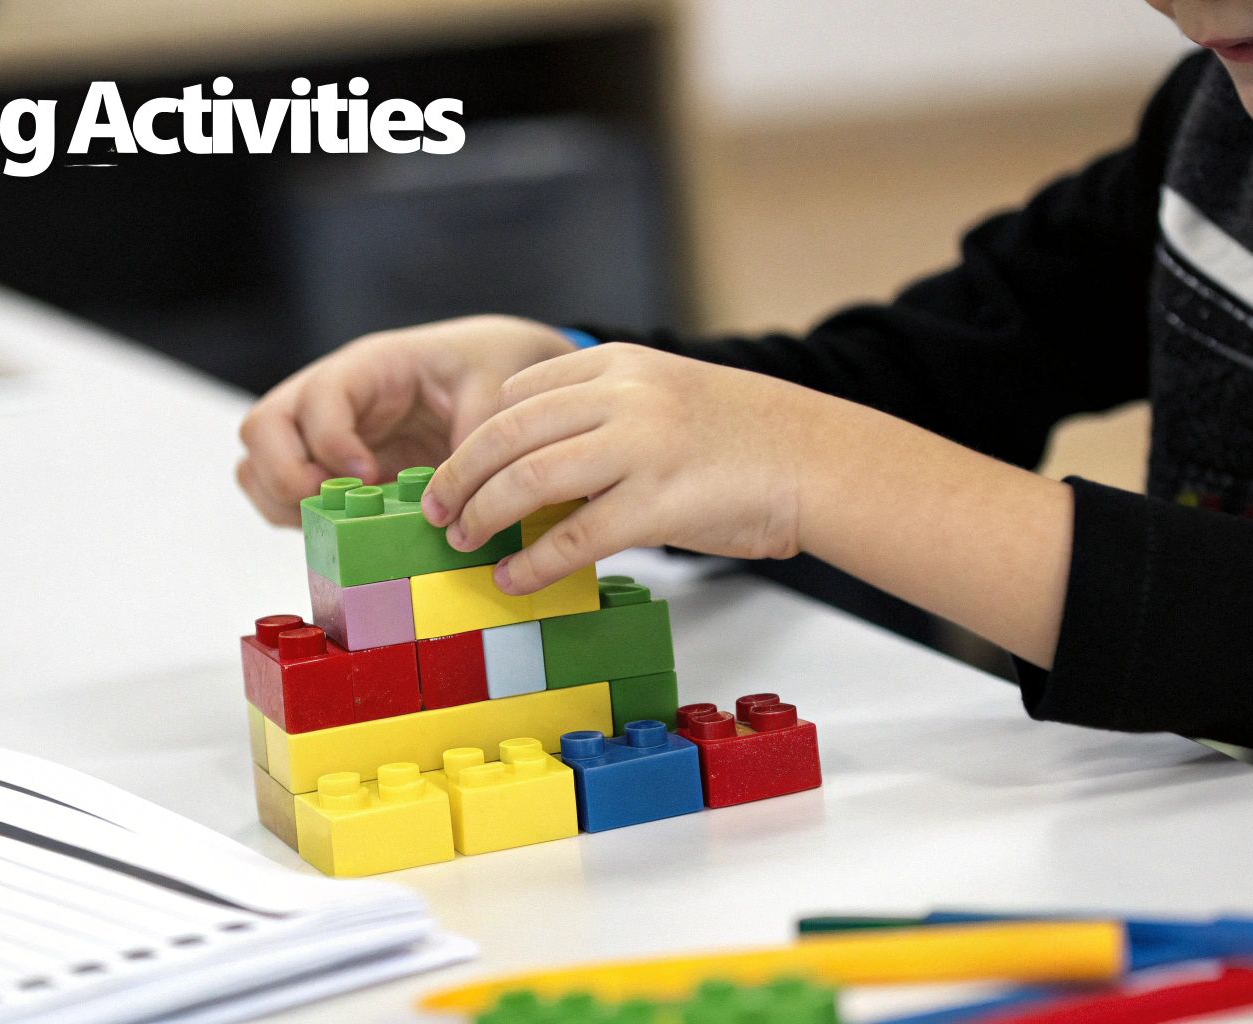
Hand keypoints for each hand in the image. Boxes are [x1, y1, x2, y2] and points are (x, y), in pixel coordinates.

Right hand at [236, 316, 575, 524]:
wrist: (478, 369)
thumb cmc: (480, 368)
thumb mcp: (489, 391)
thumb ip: (474, 439)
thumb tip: (453, 503)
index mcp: (368, 366)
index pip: (319, 397)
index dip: (332, 442)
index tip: (369, 478)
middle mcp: (325, 394)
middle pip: (262, 428)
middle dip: (289, 477)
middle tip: (340, 505)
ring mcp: (312, 430)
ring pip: (255, 465)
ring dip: (285, 502)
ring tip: (340, 521)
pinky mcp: (315, 463)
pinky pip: (273, 493)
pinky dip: (293, 517)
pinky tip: (341, 526)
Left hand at [421, 344, 825, 593]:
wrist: (817, 459)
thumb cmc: (742, 436)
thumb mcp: (665, 397)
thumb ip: (602, 417)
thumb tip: (532, 468)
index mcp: (618, 364)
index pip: (519, 392)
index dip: (478, 434)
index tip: (458, 468)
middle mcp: (622, 396)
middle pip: (508, 433)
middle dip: (460, 475)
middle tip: (435, 509)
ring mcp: (640, 448)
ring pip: (528, 481)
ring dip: (482, 514)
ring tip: (462, 540)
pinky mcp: (658, 504)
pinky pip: (573, 537)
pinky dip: (532, 563)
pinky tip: (512, 579)